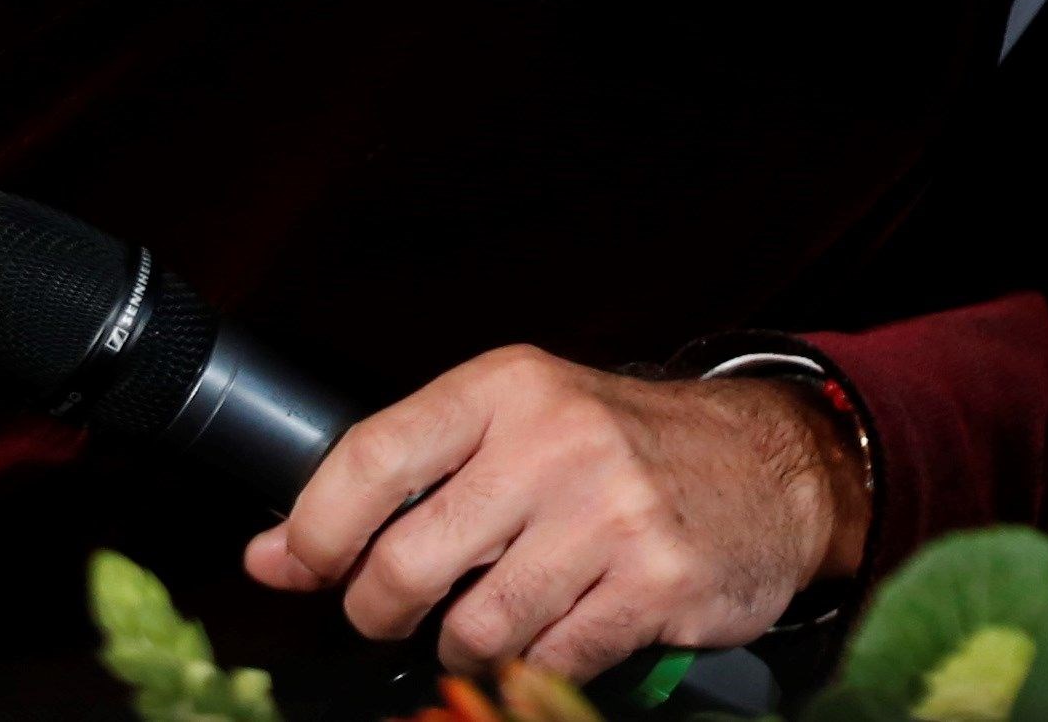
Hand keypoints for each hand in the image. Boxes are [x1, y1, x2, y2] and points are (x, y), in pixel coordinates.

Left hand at [242, 346, 869, 678]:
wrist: (776, 466)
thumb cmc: (629, 447)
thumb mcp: (519, 426)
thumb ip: (402, 478)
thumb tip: (272, 553)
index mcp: (513, 387)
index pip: (371, 458)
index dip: (313, 531)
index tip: (296, 568)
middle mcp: (560, 441)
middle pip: (407, 566)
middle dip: (384, 610)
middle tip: (402, 608)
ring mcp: (612, 513)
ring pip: (474, 629)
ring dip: (470, 642)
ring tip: (502, 612)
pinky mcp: (654, 582)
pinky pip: (547, 660)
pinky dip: (544, 660)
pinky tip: (572, 620)